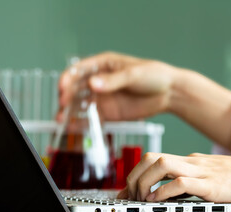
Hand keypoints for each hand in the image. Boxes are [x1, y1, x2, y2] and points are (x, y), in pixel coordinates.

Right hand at [58, 52, 180, 120]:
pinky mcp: (108, 113)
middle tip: (62, 104)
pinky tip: (72, 128)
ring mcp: (102, 98)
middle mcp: (99, 81)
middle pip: (76, 88)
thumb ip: (113, 81)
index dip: (68, 77)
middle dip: (66, 95)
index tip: (62, 86)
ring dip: (69, 111)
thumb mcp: (133, 74)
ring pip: (79, 104)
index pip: (80, 70)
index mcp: (103, 65)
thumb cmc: (153, 76)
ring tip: (61, 120)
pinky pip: (90, 119)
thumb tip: (92, 84)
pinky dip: (80, 124)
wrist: (169, 94)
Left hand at [117, 152, 230, 202]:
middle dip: (134, 176)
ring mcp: (201, 171)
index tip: (126, 190)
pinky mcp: (212, 186)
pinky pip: (180, 183)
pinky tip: (157, 201)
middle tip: (130, 195)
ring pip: (161, 165)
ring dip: (144, 182)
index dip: (135, 173)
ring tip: (141, 198)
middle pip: (152, 158)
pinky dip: (163, 192)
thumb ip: (191, 176)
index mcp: (191, 160)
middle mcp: (192, 162)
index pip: (154, 158)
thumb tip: (170, 186)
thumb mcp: (211, 173)